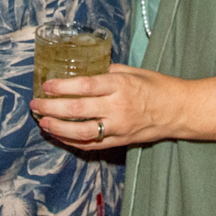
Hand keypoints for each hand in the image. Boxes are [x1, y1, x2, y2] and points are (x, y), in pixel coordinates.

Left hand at [30, 64, 185, 148]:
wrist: (179, 110)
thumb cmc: (157, 86)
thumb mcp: (133, 71)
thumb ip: (108, 71)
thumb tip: (84, 71)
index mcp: (120, 85)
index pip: (85, 86)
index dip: (62, 87)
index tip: (46, 86)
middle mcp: (118, 107)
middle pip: (78, 110)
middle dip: (52, 108)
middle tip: (35, 105)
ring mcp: (119, 127)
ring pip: (82, 132)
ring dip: (58, 129)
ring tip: (43, 123)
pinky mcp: (121, 141)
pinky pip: (92, 145)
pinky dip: (73, 142)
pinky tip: (60, 136)